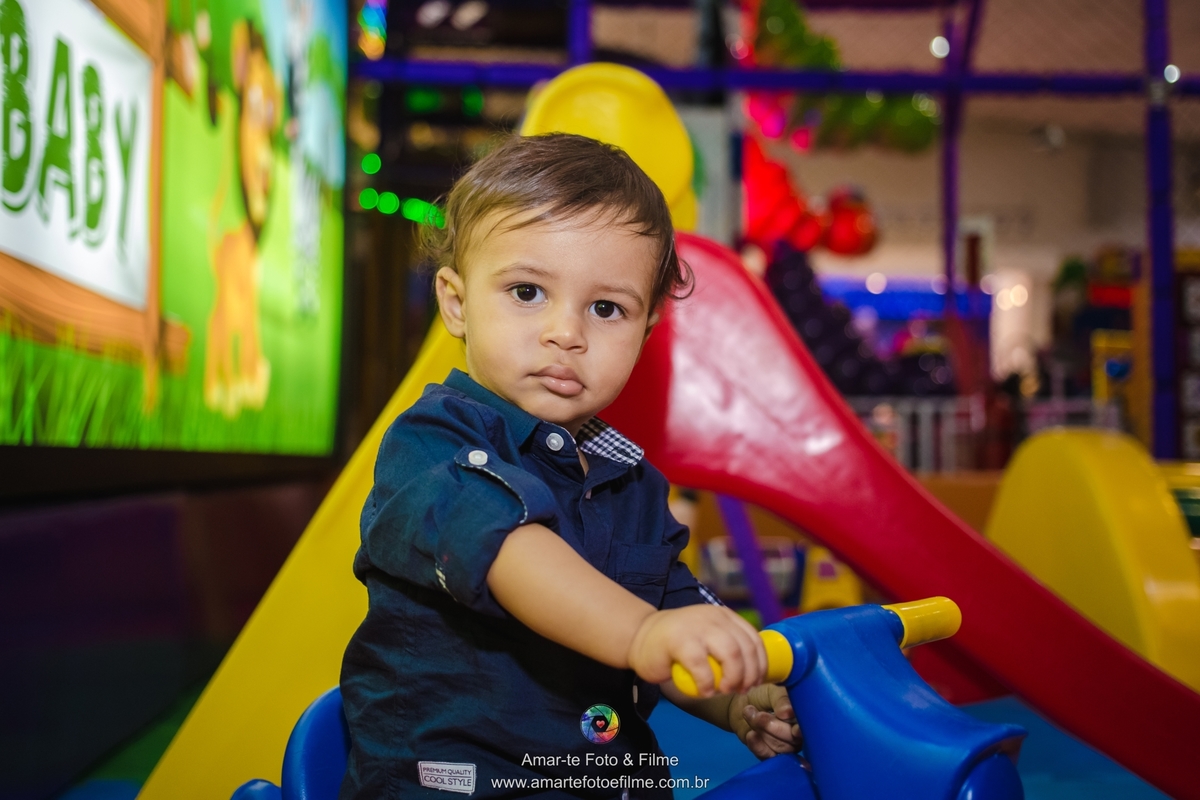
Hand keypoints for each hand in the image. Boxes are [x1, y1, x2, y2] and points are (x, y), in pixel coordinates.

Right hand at [627, 605, 765, 695]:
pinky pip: (702, 667)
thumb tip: (754, 674)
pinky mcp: (680, 640)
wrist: (640, 637)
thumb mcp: (708, 639)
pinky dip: (707, 685)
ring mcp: (697, 626)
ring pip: (731, 654)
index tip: (755, 682)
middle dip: (749, 675)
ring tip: (723, 691)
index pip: (754, 639)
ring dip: (733, 679)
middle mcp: (713, 617)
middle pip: (746, 648)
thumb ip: (728, 647)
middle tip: (739, 690)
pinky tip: (704, 692)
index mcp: (724, 616)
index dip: (760, 665)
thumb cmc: (675, 644)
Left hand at [729, 684, 802, 758]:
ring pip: (779, 747)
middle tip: (758, 714)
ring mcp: (784, 746)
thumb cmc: (760, 695)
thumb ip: (781, 700)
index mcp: (801, 718)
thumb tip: (788, 712)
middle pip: (792, 739)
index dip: (801, 730)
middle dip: (772, 726)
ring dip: (762, 731)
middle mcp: (796, 735)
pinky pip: (767, 756)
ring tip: (750, 714)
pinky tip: (750, 734)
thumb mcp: (771, 691)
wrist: (740, 704)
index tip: (795, 730)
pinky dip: (757, 745)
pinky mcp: (769, 754)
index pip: (806, 728)